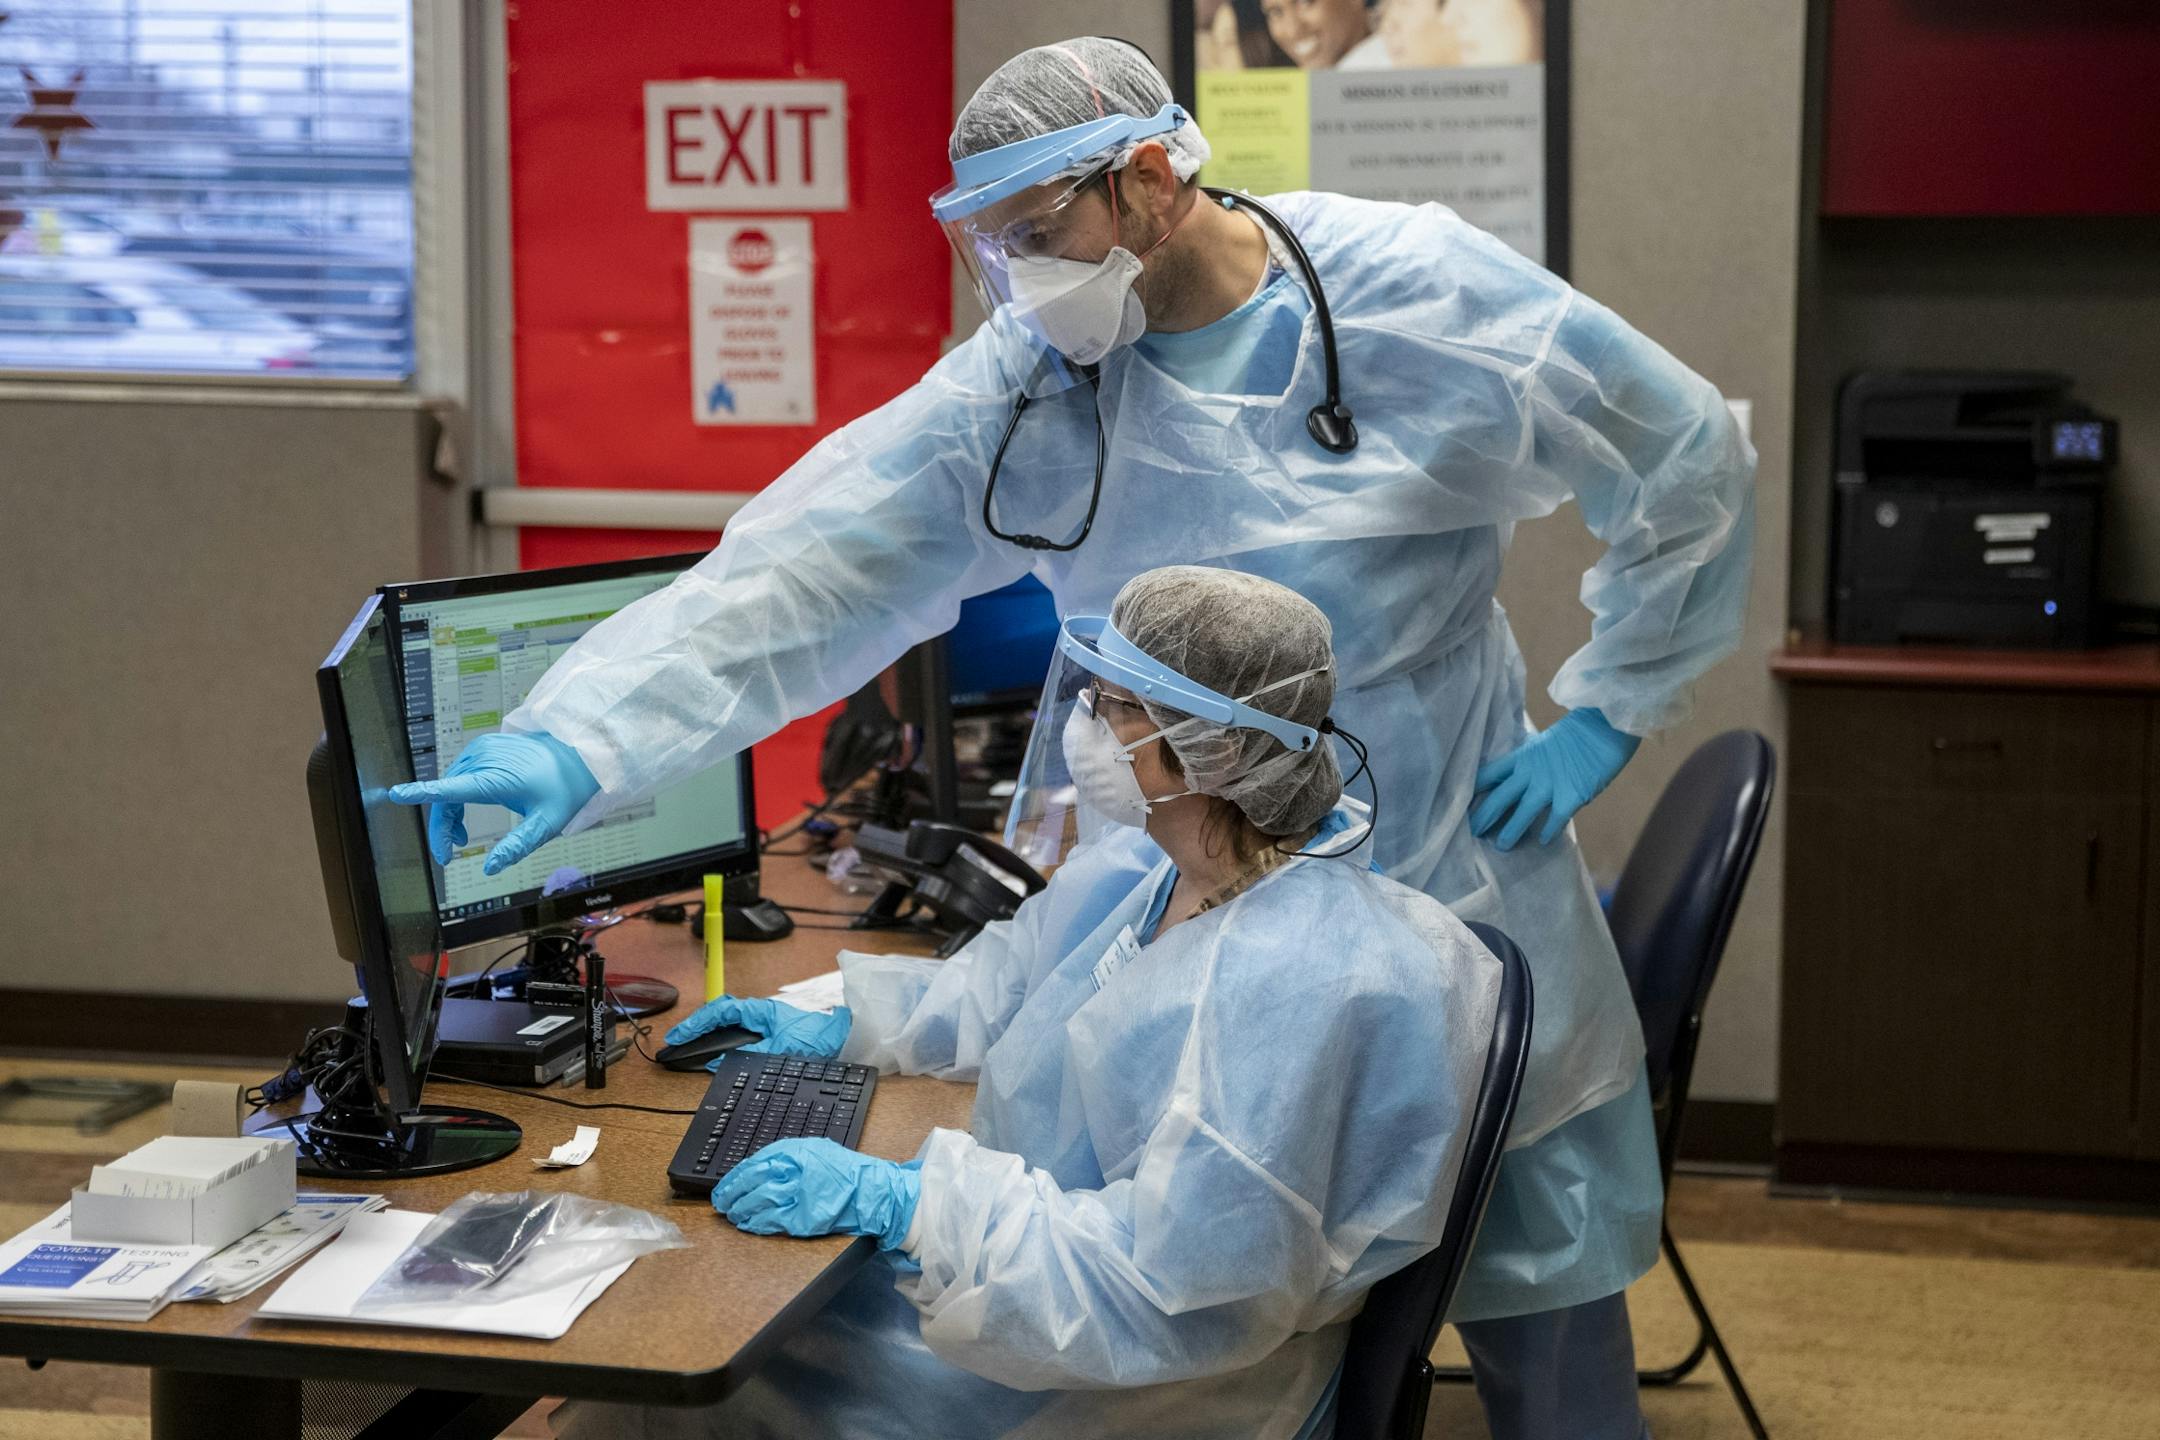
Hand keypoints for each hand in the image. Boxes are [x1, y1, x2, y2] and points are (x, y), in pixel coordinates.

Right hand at [388, 731, 600, 874]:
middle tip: (446, 856)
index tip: (398, 794)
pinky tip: (465, 817)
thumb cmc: (565, 788)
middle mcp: (483, 760)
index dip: (421, 793)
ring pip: (449, 786)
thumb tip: (490, 866)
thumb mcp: (546, 824)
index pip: (451, 788)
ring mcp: (482, 750)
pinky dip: (457, 798)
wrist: (579, 755)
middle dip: (441, 828)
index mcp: (495, 778)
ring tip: (461, 840)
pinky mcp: (484, 748)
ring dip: (449, 815)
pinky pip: (459, 775)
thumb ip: (517, 846)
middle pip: (445, 796)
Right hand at [666, 996, 851, 1063]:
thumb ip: (749, 1055)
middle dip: (695, 1026)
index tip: (679, 1035)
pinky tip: (713, 1055)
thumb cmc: (816, 1038)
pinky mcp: (766, 1037)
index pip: (720, 1011)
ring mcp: (761, 1025)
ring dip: (707, 1034)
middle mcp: (758, 1015)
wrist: (842, 1041)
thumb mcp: (780, 1049)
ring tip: (687, 1046)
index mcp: (759, 1010)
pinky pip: (737, 1036)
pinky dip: (721, 1043)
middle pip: (718, 1015)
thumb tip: (719, 1061)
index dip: (696, 1022)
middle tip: (676, 1041)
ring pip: (726, 1025)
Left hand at [709, 1137, 919, 1250]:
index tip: (724, 1185)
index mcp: (797, 1151)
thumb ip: (790, 1157)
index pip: (756, 1162)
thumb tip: (759, 1168)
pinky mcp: (804, 1217)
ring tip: (733, 1215)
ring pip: (758, 1200)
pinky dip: (756, 1223)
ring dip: (741, 1209)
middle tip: (721, 1202)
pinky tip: (748, 1225)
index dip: (736, 1176)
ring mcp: (799, 1193)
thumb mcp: (817, 1151)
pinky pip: (772, 1220)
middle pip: (753, 1180)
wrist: (873, 1191)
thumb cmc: (846, 1173)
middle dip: (732, 1193)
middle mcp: (796, 1169)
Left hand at [1470, 708, 1640, 850]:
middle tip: (1473, 833)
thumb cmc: (1575, 735)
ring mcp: (1550, 785)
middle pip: (1499, 797)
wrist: (1604, 727)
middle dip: (1484, 817)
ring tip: (1502, 846)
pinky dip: (1548, 832)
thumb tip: (1514, 778)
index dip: (1473, 790)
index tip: (1459, 803)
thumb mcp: (1542, 744)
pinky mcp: (1571, 795)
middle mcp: (1531, 772)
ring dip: (1511, 831)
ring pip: (1522, 813)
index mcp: (1522, 757)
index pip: (1489, 774)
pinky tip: (1542, 841)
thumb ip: (1528, 762)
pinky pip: (1555, 820)